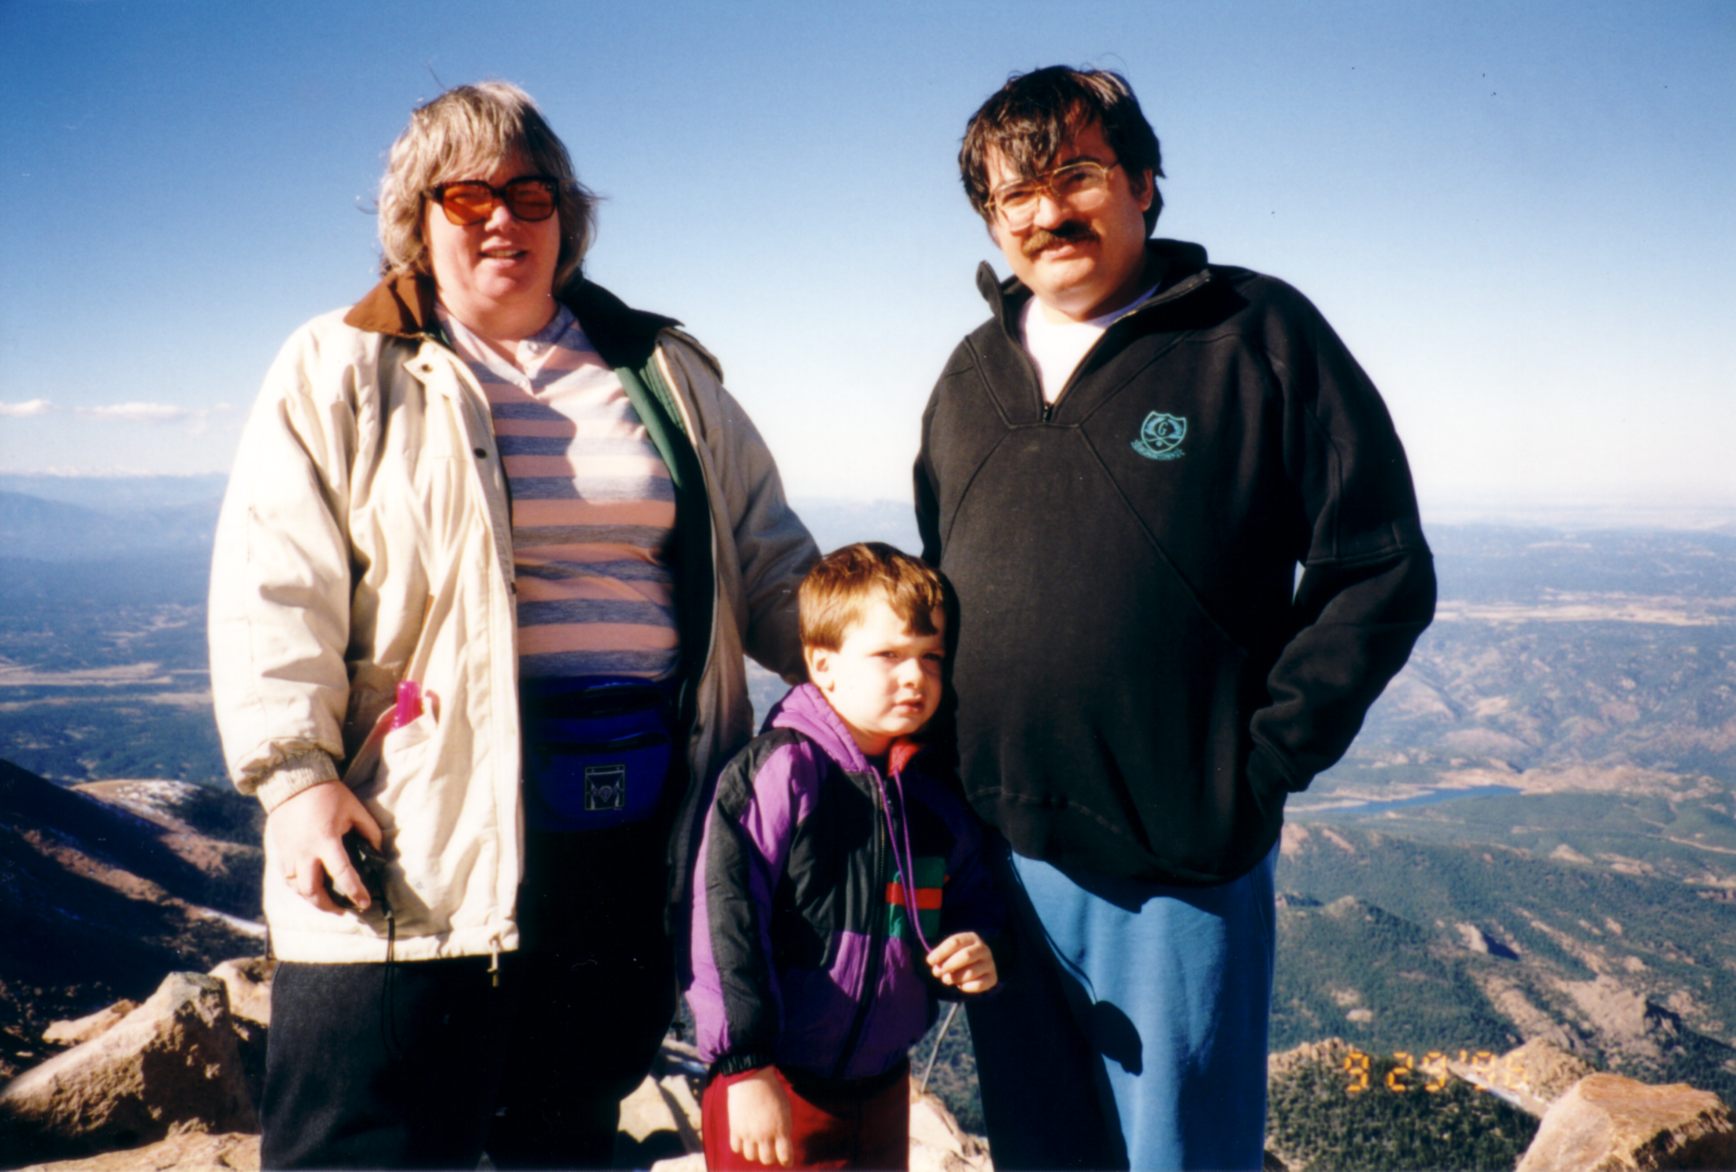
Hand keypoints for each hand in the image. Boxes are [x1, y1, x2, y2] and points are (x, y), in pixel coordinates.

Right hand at [266, 780, 382, 912]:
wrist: (293, 783)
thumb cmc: (328, 794)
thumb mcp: (355, 808)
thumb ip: (369, 831)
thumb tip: (379, 851)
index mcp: (326, 840)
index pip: (342, 874)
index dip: (355, 892)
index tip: (365, 904)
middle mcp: (304, 852)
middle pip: (312, 891)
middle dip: (329, 906)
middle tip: (344, 910)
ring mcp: (289, 854)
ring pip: (297, 889)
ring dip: (313, 900)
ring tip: (328, 903)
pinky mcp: (279, 852)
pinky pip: (287, 879)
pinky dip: (299, 889)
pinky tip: (311, 890)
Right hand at [727, 1068, 793, 1166]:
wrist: (752, 1077)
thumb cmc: (772, 1090)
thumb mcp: (785, 1109)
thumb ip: (784, 1127)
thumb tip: (783, 1141)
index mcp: (780, 1129)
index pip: (785, 1156)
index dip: (786, 1161)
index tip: (786, 1161)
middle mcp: (764, 1135)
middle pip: (766, 1160)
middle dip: (770, 1157)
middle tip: (771, 1151)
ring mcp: (748, 1133)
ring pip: (750, 1157)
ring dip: (755, 1153)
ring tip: (757, 1145)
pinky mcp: (735, 1128)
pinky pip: (736, 1148)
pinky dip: (741, 1147)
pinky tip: (745, 1140)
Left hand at [927, 931, 997, 993]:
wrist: (979, 966)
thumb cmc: (958, 957)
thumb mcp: (950, 952)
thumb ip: (941, 957)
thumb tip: (934, 965)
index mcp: (971, 938)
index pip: (956, 942)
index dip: (941, 952)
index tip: (929, 961)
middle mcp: (983, 949)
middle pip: (966, 956)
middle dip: (949, 965)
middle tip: (937, 973)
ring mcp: (989, 963)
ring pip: (971, 972)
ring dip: (955, 978)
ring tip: (946, 979)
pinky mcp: (992, 978)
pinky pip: (978, 985)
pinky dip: (966, 987)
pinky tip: (960, 985)